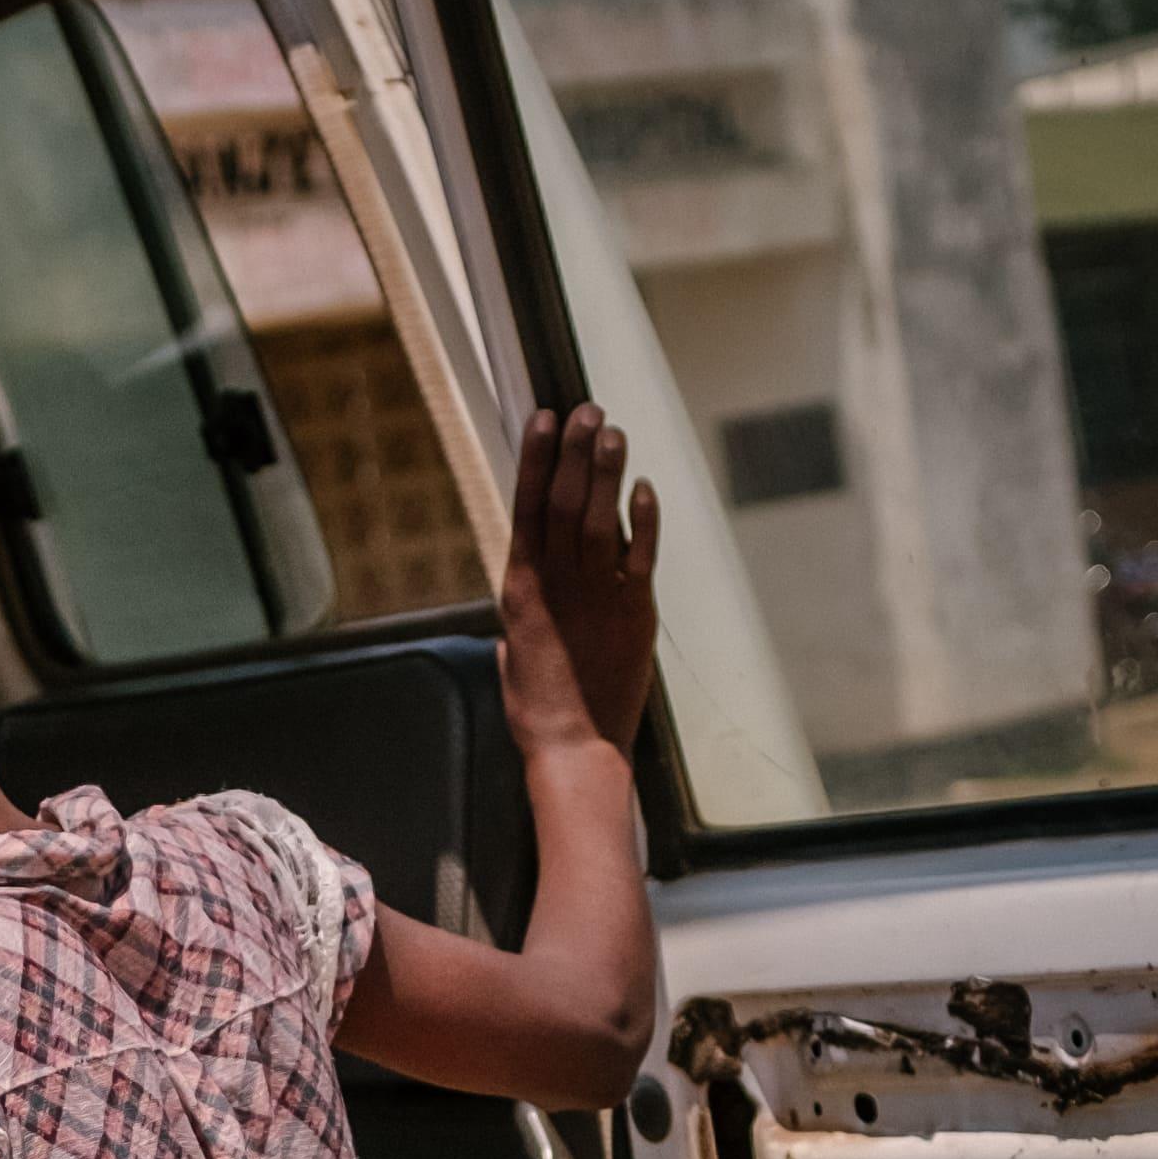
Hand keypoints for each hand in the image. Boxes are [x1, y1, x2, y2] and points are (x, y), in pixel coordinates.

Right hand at [495, 401, 662, 765]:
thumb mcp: (513, 653)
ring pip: (601, 519)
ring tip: (612, 432)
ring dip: (607, 472)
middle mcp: (557, 585)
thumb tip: (518, 612)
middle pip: (565, 502)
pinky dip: (644, 518)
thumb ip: (520, 618)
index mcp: (522, 590)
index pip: (527, 508)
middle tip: (586, 410)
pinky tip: (643, 486)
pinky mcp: (635, 612)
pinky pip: (642, 554)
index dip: (536, 459)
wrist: (574, 747)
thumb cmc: (538, 708)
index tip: (543, 419)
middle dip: (575, 451)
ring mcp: (597, 596)